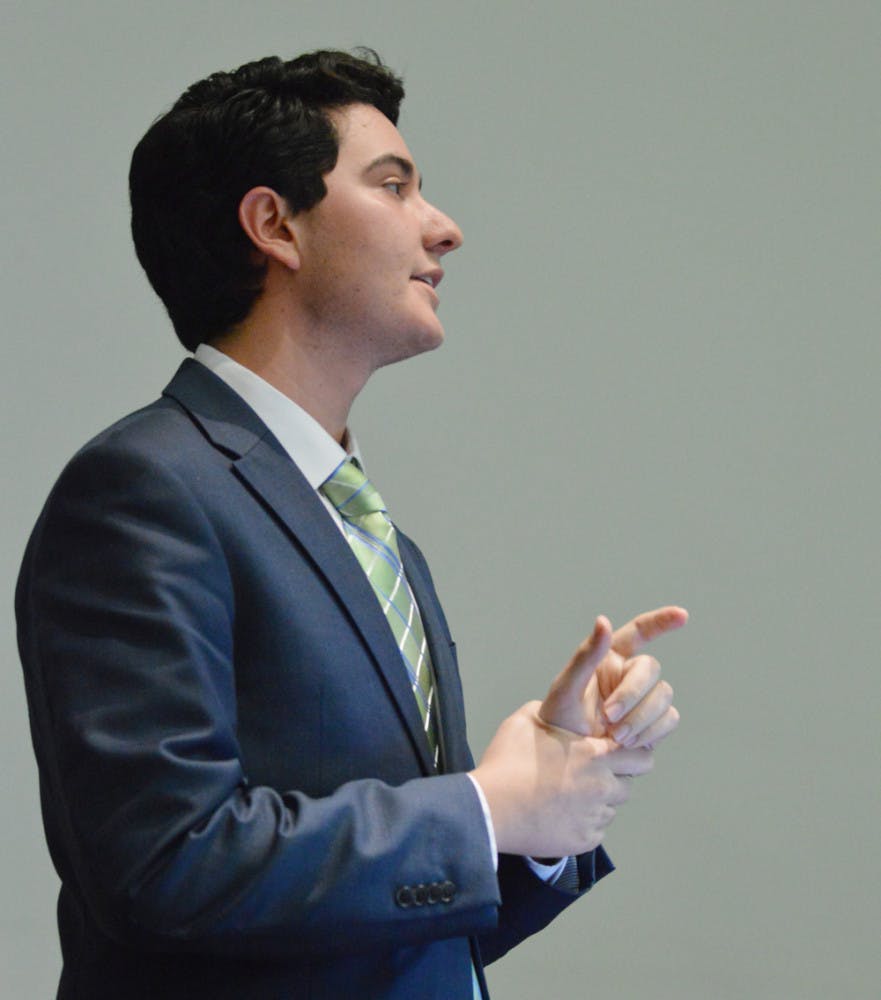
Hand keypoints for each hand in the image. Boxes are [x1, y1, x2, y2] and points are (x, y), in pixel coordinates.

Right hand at [470, 701, 653, 857]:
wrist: (489, 809)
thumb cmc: (506, 762)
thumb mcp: (525, 721)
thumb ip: (550, 709)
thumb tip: (558, 704)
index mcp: (594, 755)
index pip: (641, 756)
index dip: (632, 754)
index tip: (618, 753)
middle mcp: (601, 787)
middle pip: (629, 784)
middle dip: (615, 778)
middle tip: (588, 775)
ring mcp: (594, 817)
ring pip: (611, 808)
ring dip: (598, 802)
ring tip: (568, 795)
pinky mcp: (585, 841)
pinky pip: (595, 830)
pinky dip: (584, 823)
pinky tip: (560, 813)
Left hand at [539, 607, 687, 747]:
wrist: (566, 762)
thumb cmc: (558, 721)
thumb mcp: (565, 688)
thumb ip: (586, 655)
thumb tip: (603, 620)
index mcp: (609, 658)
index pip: (639, 632)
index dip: (661, 621)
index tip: (682, 615)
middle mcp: (629, 675)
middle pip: (651, 670)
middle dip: (633, 695)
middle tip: (609, 719)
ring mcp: (644, 700)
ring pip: (664, 696)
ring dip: (643, 718)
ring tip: (616, 738)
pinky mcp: (653, 725)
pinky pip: (669, 719)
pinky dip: (652, 732)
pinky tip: (630, 745)